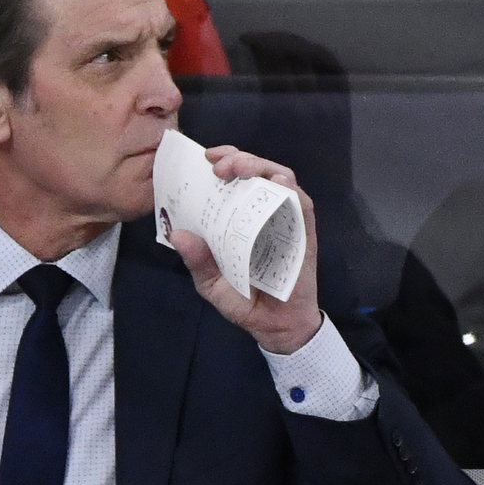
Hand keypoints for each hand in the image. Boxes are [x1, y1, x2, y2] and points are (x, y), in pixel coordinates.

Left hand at [166, 144, 322, 356]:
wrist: (273, 327)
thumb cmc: (243, 300)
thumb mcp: (211, 283)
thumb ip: (197, 260)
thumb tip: (178, 234)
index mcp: (240, 218)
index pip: (236, 179)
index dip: (225, 160)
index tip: (207, 157)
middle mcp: (264, 212)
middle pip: (258, 171)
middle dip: (240, 159)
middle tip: (220, 165)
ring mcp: (286, 220)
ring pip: (281, 179)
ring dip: (261, 167)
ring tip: (240, 169)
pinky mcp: (305, 233)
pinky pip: (301, 205)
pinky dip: (290, 190)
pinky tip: (277, 182)